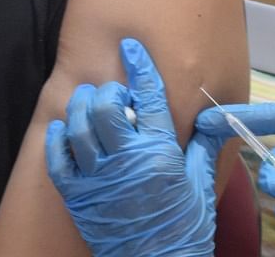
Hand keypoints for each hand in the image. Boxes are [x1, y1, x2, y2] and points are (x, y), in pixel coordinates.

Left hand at [46, 38, 223, 256]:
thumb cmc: (185, 227)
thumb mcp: (202, 185)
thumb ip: (206, 147)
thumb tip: (216, 118)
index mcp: (161, 153)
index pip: (147, 97)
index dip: (139, 66)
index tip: (131, 46)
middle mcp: (128, 161)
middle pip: (106, 105)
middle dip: (107, 90)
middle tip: (112, 92)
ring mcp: (99, 179)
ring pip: (79, 126)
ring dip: (81, 107)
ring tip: (88, 102)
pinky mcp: (78, 197)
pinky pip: (58, 158)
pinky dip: (58, 138)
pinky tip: (65, 128)